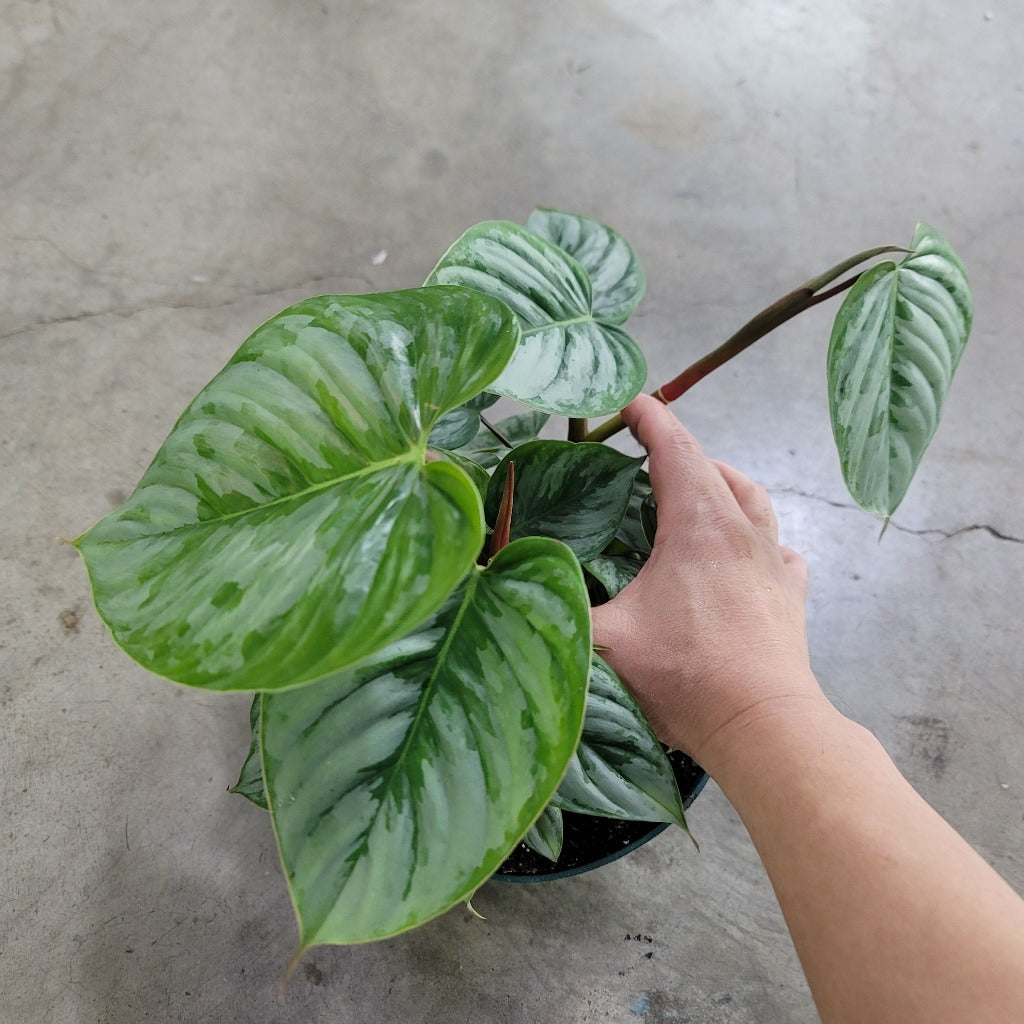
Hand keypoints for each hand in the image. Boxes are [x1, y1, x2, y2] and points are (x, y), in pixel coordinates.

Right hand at [591, 394, 823, 771]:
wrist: (763, 725)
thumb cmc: (686, 677)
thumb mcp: (605, 641)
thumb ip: (556, 607)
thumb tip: (512, 588)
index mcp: (698, 525)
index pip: (674, 449)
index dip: (649, 419)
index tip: (629, 402)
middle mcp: (742, 530)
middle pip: (714, 468)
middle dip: (680, 449)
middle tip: (646, 452)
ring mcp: (773, 561)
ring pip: (753, 499)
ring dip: (723, 483)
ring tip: (698, 489)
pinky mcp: (790, 594)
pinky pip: (777, 546)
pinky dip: (756, 535)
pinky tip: (742, 553)